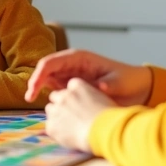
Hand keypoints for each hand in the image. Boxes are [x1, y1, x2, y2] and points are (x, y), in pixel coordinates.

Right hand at [25, 49, 151, 105]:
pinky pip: (55, 90)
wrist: (137, 88)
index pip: (51, 62)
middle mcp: (71, 65)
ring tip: (33, 102)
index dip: (39, 74)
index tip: (33, 88)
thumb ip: (108, 84)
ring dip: (39, 89)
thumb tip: (99, 88)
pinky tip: (49, 107)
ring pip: (47, 79)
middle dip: (35, 82)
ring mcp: (70, 76)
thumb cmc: (128, 79)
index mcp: (78, 58)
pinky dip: (49, 97)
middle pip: (45, 70)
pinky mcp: (72, 87)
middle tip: (29, 98)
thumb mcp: (119, 81)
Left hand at [44, 78, 117, 151]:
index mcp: (77, 85)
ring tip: (70, 126)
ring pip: (50, 110)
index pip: (69, 88)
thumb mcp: (103, 99)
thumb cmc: (111, 116)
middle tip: (72, 116)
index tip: (80, 104)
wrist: (105, 132)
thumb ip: (90, 96)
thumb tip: (89, 102)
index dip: (74, 97)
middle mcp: (63, 95)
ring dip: (57, 116)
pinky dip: (57, 131)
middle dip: (62, 104)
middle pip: (55, 96)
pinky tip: (69, 136)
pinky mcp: (51, 126)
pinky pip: (50, 127)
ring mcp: (56, 110)